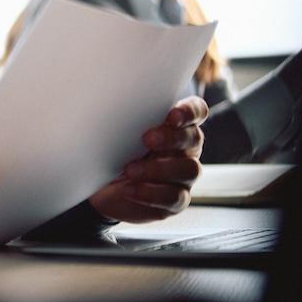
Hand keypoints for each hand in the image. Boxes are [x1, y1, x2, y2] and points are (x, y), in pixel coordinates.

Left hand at [88, 96, 206, 222]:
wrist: (105, 188)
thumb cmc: (116, 151)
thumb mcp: (118, 130)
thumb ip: (128, 117)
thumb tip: (111, 100)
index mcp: (177, 125)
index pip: (196, 111)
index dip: (189, 112)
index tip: (172, 115)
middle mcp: (187, 148)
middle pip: (193, 139)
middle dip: (171, 138)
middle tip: (146, 139)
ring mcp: (184, 175)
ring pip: (188, 169)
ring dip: (158, 169)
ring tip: (130, 170)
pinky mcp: (177, 201)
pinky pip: (174, 198)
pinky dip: (151, 193)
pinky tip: (130, 189)